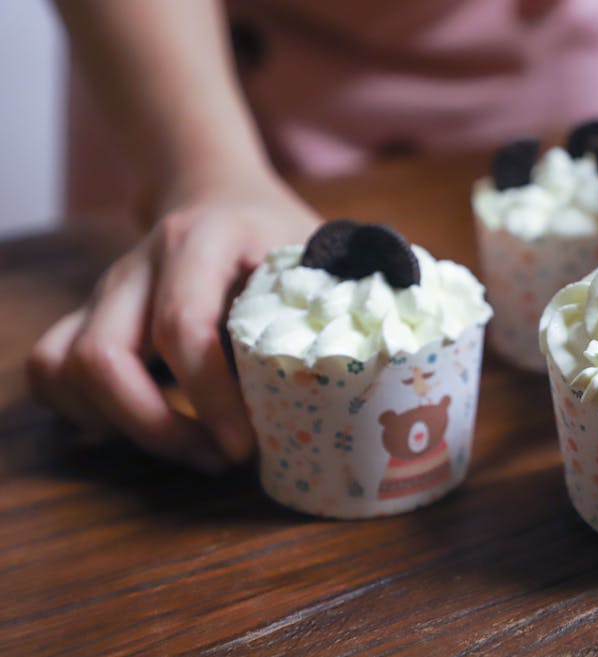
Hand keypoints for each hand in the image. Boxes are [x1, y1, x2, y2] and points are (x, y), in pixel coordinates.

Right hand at [28, 169, 320, 471]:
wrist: (215, 192)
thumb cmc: (272, 231)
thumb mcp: (313, 247)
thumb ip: (339, 291)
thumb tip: (379, 360)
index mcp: (200, 241)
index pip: (184, 327)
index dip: (210, 398)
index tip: (244, 446)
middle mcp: (139, 265)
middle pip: (104, 357)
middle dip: (155, 428)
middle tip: (217, 459)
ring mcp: (104, 291)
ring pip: (64, 368)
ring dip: (119, 428)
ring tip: (189, 449)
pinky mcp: (87, 314)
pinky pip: (50, 370)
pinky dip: (82, 413)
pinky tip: (138, 429)